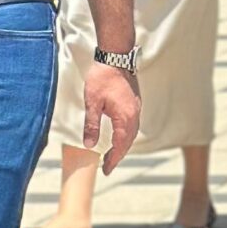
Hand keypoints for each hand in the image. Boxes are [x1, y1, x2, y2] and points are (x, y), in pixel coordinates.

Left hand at [81, 60, 141, 174]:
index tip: (106, 171)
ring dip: (123, 145)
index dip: (113, 160)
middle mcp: (134, 115)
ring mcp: (136, 108)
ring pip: (132, 133)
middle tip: (107, 166)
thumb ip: (92, 125)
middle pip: (128, 142)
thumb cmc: (102, 77)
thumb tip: (90, 145)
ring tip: (112, 154)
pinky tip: (119, 134)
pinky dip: (126, 135)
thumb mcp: (92, 103)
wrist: (116, 56)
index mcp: (125, 117)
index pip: (120, 146)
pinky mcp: (135, 102)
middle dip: (118, 156)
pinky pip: (133, 125)